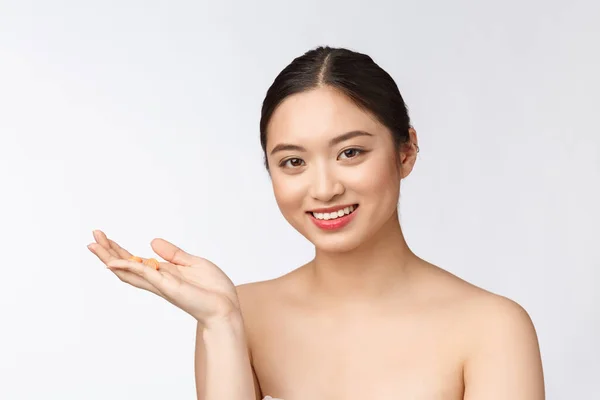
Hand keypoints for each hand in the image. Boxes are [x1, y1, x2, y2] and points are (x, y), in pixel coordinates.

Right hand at [88, 230, 240, 324]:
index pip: (135, 261)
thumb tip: (152, 241)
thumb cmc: (213, 289)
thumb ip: (173, 254)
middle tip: (92, 237)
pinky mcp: (168, 286)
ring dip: (110, 258)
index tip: (104, 237)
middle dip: (108, 252)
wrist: (226, 307)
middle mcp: (158, 280)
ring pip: (128, 271)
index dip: (119, 250)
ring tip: (94, 246)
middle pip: (126, 266)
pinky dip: (129, 267)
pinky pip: (145, 274)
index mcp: (163, 273)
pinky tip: (113, 262)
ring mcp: (161, 284)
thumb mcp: (193, 263)